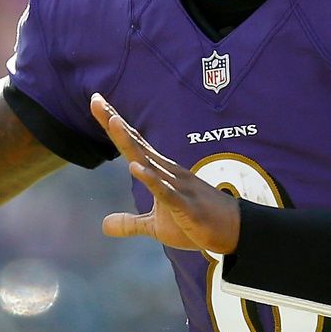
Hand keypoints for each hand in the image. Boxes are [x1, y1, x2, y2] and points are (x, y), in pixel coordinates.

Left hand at [91, 93, 239, 254]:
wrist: (234, 232)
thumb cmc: (196, 224)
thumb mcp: (156, 228)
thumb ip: (130, 224)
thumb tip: (103, 225)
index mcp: (159, 172)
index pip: (132, 145)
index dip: (113, 125)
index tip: (96, 102)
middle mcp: (166, 172)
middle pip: (135, 144)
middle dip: (115, 123)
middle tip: (95, 99)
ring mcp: (176, 187)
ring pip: (148, 161)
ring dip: (131, 142)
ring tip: (114, 122)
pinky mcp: (185, 206)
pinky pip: (165, 191)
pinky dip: (151, 180)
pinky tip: (135, 169)